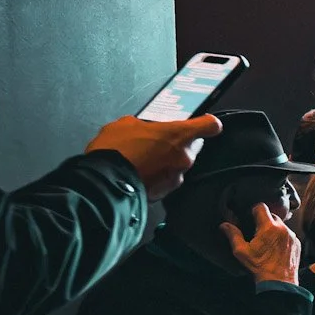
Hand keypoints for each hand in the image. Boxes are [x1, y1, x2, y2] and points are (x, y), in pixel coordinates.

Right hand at [86, 113, 223, 199]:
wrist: (103, 182)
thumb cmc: (115, 151)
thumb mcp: (125, 124)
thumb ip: (143, 124)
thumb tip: (141, 127)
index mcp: (180, 134)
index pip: (210, 125)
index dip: (207, 123)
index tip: (203, 123)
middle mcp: (184, 156)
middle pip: (192, 146)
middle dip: (177, 144)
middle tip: (158, 143)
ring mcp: (176, 176)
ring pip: (178, 164)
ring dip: (166, 161)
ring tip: (143, 159)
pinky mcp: (165, 192)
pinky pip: (166, 180)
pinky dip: (157, 176)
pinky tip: (140, 172)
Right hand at [221, 206, 299, 284]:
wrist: (279, 282)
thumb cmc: (259, 267)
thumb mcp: (242, 252)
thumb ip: (233, 235)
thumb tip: (224, 225)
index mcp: (269, 227)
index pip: (261, 207)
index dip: (254, 211)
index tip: (250, 218)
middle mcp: (283, 228)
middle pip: (272, 216)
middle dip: (264, 222)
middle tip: (257, 233)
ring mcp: (292, 236)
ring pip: (281, 226)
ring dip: (274, 230)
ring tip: (266, 244)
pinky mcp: (297, 243)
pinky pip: (288, 235)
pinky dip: (282, 238)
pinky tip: (275, 250)